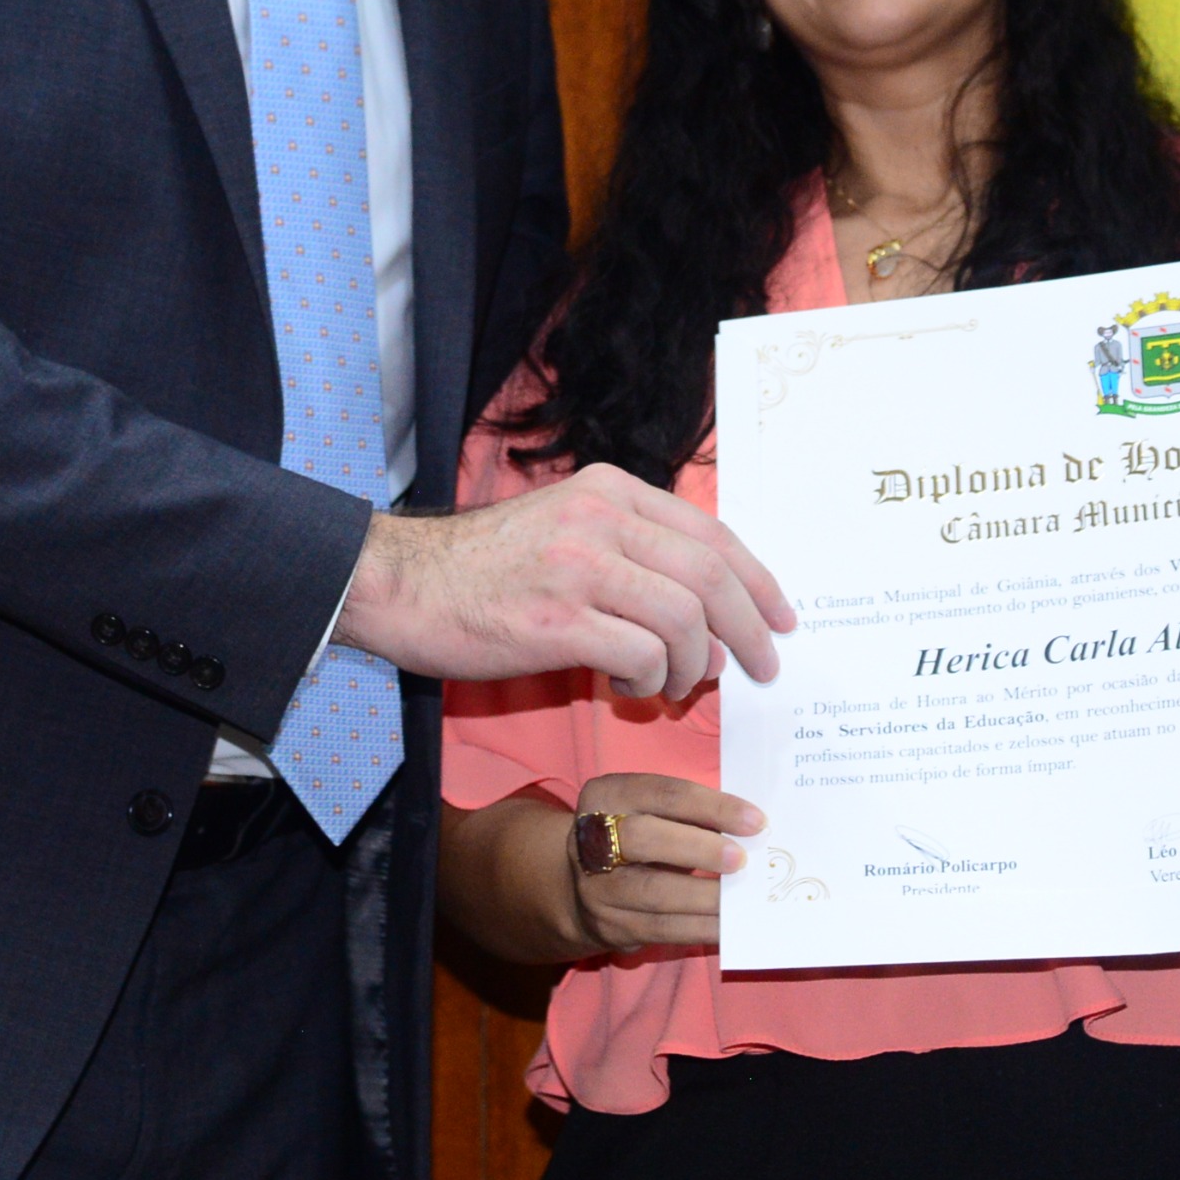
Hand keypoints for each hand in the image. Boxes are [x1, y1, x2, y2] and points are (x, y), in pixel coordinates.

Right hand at [336, 465, 795, 700]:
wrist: (400, 584)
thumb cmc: (483, 569)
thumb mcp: (565, 529)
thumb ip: (631, 552)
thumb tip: (705, 614)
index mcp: (610, 490)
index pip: (711, 533)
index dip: (757, 580)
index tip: (779, 618)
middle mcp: (600, 518)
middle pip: (710, 574)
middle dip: (748, 628)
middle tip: (761, 668)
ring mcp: (578, 566)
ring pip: (683, 618)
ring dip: (694, 664)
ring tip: (676, 686)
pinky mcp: (556, 620)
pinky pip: (641, 655)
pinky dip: (651, 681)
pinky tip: (632, 690)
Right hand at [561, 772, 760, 954]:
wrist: (583, 887)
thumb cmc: (639, 837)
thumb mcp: (650, 812)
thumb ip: (690, 814)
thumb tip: (751, 830)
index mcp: (607, 796)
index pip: (663, 794)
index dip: (712, 806)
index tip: (756, 820)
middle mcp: (592, 839)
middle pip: (644, 839)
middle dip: (699, 849)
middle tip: (742, 859)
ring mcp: (598, 887)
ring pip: (653, 891)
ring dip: (704, 895)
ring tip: (742, 896)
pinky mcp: (611, 926)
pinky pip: (662, 929)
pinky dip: (700, 927)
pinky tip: (728, 924)